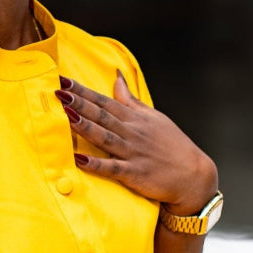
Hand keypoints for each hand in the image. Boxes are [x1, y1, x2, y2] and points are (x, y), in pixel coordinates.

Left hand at [55, 71, 217, 214]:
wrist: (194, 175)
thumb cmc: (172, 145)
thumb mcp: (153, 117)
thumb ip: (130, 99)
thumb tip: (117, 76)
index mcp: (135, 118)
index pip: (104, 101)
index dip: (83, 91)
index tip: (63, 80)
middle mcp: (132, 132)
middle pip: (102, 115)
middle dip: (79, 103)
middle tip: (58, 92)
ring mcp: (133, 153)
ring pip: (105, 137)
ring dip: (85, 126)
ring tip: (66, 115)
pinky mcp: (135, 174)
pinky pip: (112, 168)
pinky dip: (96, 164)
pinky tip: (79, 160)